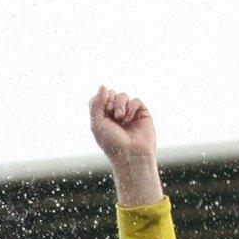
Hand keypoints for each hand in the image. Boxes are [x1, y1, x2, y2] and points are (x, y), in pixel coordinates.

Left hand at [89, 86, 161, 206]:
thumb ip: (97, 103)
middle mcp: (114, 114)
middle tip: (111, 113)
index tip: (103, 111)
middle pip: (110, 94)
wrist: (131, 153)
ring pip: (123, 95)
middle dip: (109, 100)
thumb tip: (103, 85)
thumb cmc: (111, 142)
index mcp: (101, 117)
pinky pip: (135, 100)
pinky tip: (129, 118)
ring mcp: (128, 113)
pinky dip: (131, 107)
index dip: (100, 99)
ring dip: (120, 104)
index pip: (99, 98)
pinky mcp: (141, 113)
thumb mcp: (97, 123)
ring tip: (120, 117)